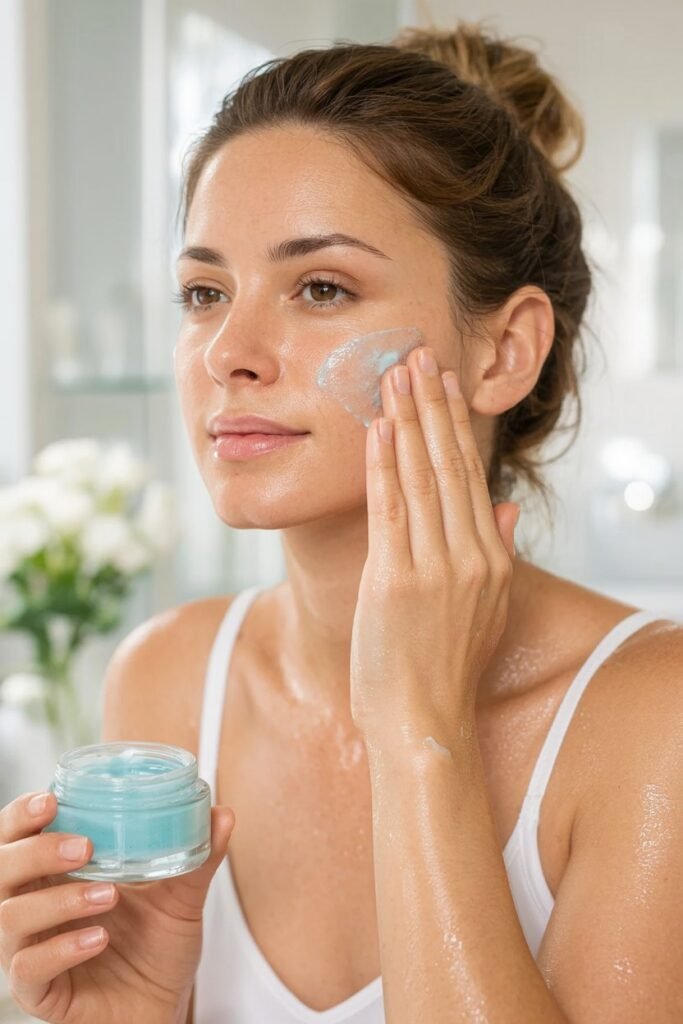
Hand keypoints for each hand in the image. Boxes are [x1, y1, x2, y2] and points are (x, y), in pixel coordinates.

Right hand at [0, 790, 234, 1023]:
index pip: (18, 836)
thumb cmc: (158, 948)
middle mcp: (35, 907)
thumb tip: (221, 812)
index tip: (51, 801)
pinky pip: (27, 968)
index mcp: (56, 874)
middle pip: (2, 868)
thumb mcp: (182, 896)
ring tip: (109, 895)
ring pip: (10, 916)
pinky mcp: (39, 993)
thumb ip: (199, 855)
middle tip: (84, 847)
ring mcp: (32, 950)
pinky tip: (99, 939)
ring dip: (58, 899)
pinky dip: (61, 948)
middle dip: (36, 851)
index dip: (22, 816)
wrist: (164, 1008)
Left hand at [350, 344, 519, 742]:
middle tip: (417, 356)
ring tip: (395, 375)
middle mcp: (469, 556)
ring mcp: (435, 568)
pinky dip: (384, 466)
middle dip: (431, 407)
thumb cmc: (443, 670)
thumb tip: (504, 506)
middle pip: (449, 465)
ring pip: (422, 477)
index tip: (443, 385)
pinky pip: (391, 509)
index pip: (471, 476)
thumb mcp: (484, 610)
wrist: (422, 723)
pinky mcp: (397, 581)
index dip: (455, 426)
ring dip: (407, 421)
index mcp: (491, 560)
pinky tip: (379, 429)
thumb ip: (496, 553)